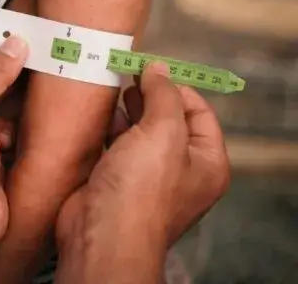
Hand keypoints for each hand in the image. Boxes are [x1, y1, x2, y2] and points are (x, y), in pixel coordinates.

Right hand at [56, 62, 230, 281]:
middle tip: (127, 73)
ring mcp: (147, 177)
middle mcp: (180, 170)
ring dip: (126, 111)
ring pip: (140, 132)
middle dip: (149, 95)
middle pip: (168, 120)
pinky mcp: (116, 180)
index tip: (150, 69)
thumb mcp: (163, 131)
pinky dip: (108, 128)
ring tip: (110, 88)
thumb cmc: (141, 188)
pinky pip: (116, 146)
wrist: (101, 234)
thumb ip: (163, 94)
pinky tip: (96, 114)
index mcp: (206, 162)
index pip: (200, 112)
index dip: (177, 87)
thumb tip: (158, 68)